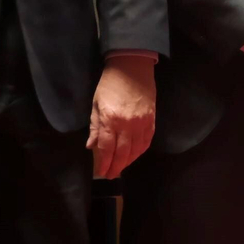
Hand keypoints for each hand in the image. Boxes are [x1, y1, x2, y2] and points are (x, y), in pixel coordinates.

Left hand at [86, 57, 155, 178]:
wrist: (132, 68)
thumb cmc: (109, 85)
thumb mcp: (96, 104)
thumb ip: (95, 126)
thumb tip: (91, 146)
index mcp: (110, 119)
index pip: (106, 148)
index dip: (104, 162)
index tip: (101, 172)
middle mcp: (127, 125)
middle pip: (122, 153)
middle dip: (115, 166)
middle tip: (110, 175)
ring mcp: (141, 124)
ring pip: (136, 150)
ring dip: (128, 162)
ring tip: (120, 168)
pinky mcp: (152, 121)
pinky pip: (146, 142)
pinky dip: (140, 152)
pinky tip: (134, 156)